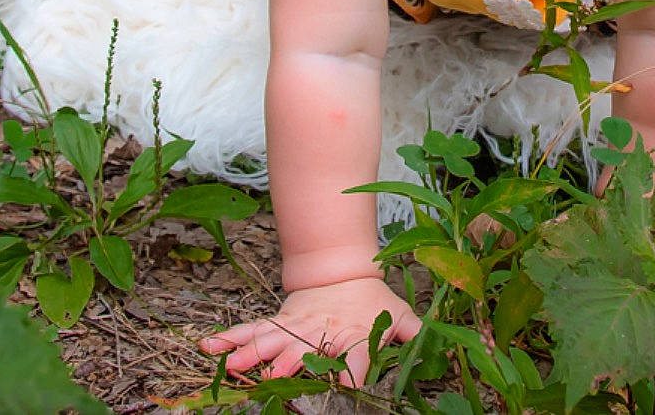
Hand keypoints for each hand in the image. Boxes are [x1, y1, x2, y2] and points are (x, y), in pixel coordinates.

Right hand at [201, 275, 421, 386]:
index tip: (347, 384)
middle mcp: (321, 332)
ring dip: (251, 354)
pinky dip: (230, 339)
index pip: (356, 355)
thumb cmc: (372, 301)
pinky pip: (252, 331)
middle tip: (275, 377)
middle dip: (289, 364)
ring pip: (271, 341)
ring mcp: (296, 326)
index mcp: (353, 334)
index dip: (353, 369)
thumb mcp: (398, 314)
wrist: (342, 270)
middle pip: (303, 350)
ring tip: (232, 367)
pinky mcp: (278, 322)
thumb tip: (445, 348)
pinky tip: (210, 346)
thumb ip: (415, 333)